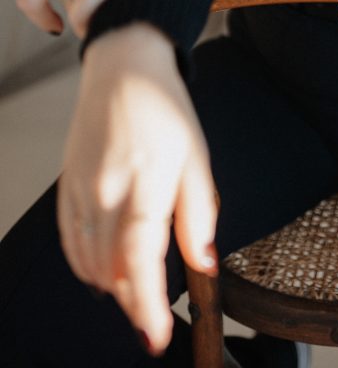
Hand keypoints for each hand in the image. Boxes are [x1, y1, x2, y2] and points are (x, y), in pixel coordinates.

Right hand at [58, 24, 217, 354]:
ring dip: (111, 286)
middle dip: (134, 301)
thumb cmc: (165, 108)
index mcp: (146, 180)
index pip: (140, 257)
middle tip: (154, 318)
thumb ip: (199, 213)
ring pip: (89, 261)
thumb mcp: (197, 156)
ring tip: (135, 293)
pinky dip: (86, 265)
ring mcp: (82, 189)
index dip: (147, 304)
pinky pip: (70, 242)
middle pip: (112, 268)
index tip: (156, 335)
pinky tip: (105, 271)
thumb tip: (205, 262)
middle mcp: (107, 189)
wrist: (123, 68)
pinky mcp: (66, 187)